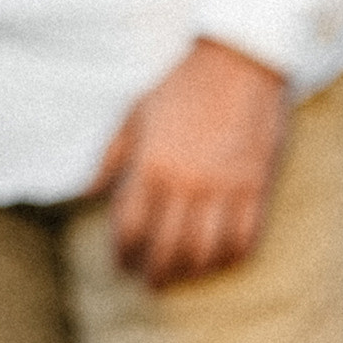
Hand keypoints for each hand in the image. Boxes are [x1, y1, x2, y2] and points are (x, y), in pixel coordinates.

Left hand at [91, 37, 289, 288]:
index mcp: (150, 165)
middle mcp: (186, 183)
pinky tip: (221, 259)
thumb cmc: (182, 85)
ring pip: (205, 252)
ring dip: (191, 271)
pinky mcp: (257, 187)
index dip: (123, 254)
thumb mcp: (134, 113)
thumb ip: (109, 157)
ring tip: (183, 274)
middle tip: (150, 282)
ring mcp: (224, 187)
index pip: (130, 228)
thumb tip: (85, 193)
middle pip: (166, 249)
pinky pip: (245, 238)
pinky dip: (232, 257)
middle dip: (154, 273)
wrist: (241, 60)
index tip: (122, 263)